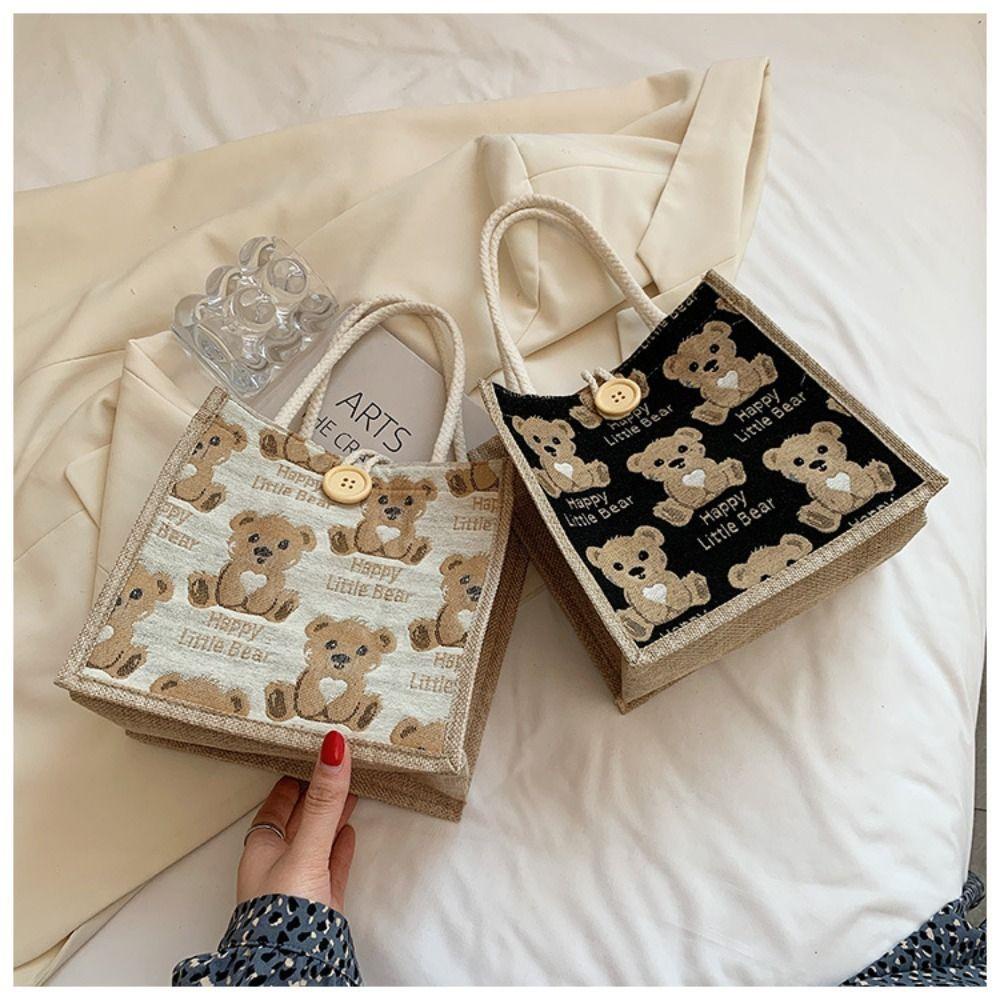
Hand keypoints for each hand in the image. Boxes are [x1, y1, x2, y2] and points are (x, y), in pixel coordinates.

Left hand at [237, 730, 356, 912]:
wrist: (295, 971)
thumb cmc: (282, 914)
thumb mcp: (305, 848)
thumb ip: (322, 801)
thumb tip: (333, 748)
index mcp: (262, 850)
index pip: (276, 803)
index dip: (291, 778)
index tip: (306, 753)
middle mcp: (278, 865)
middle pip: (299, 818)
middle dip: (316, 792)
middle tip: (334, 764)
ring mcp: (301, 884)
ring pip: (318, 839)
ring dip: (332, 815)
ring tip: (349, 788)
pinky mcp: (323, 903)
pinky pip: (333, 864)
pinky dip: (342, 846)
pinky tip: (350, 833)